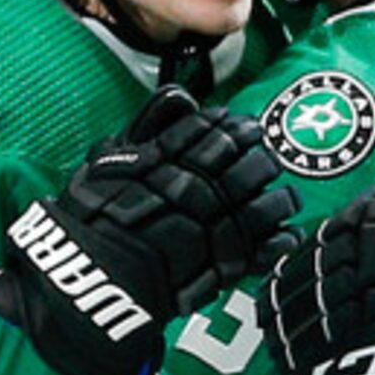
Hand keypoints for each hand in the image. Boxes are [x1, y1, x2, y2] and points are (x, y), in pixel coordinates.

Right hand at [0, 88, 301, 374]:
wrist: (90, 277)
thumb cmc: (93, 217)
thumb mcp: (108, 161)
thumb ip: (148, 126)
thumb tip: (183, 97)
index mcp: (165, 162)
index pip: (210, 133)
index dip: (232, 127)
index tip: (242, 125)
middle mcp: (191, 192)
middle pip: (243, 165)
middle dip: (259, 158)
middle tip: (265, 155)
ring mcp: (207, 231)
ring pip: (260, 206)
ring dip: (277, 198)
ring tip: (283, 196)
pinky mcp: (217, 268)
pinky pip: (261, 250)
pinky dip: (278, 241)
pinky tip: (284, 234)